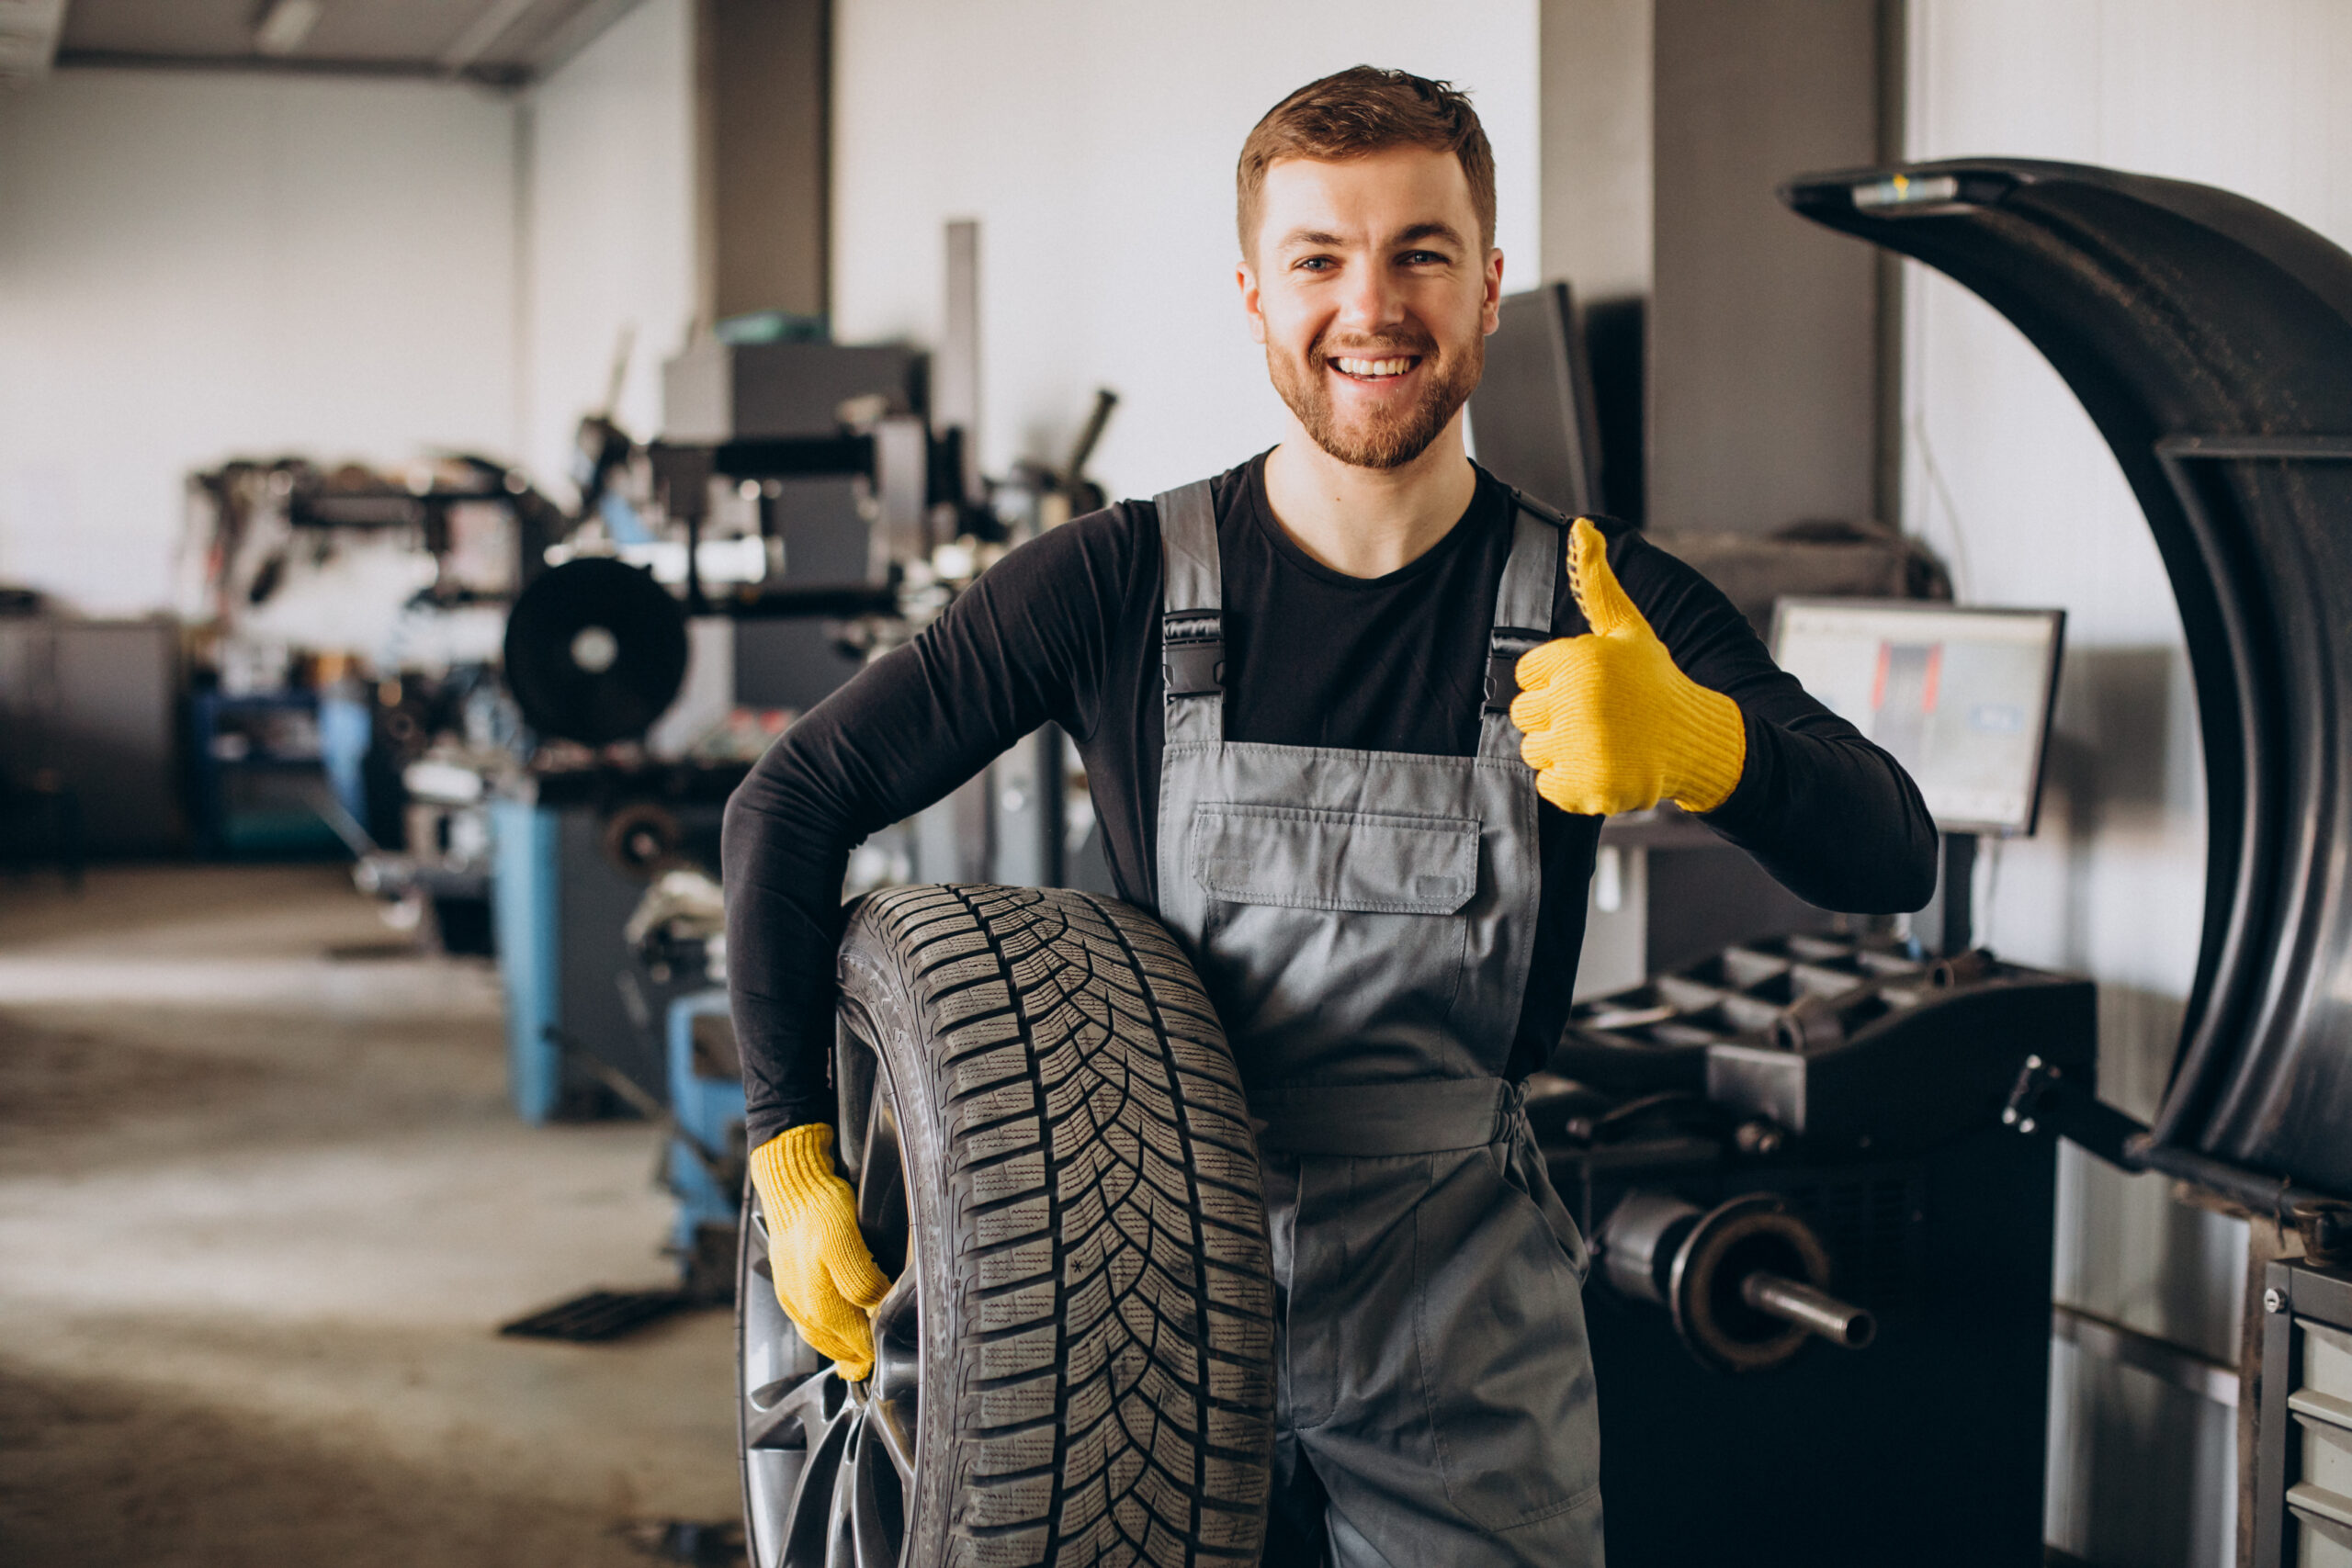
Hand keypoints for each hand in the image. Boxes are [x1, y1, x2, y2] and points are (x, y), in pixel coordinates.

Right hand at [747, 1124, 891, 1378]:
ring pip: (820, 1335)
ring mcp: (793, 1296)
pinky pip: (809, 1319)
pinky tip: (834, 1326)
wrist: (789, 1181)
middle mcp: (803, 1306)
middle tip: (875, 1365)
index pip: (856, 1341)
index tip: (892, 1355)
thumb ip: (860, 1281)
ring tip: (856, 1357)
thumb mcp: (844, 1241)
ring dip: (840, 1347)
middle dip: (857, 1356)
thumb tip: (877, 1310)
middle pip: (836, 1345)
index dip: (875, 1350)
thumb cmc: (817, 1207)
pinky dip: (825, 1330)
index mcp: (818, 1301)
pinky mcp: (788, 1283)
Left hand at [1510, 518, 1746, 815]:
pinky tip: (1603, 766)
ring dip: (1561, 751)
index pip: (1525, 675)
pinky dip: (1570, 783)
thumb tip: (1581, 526)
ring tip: (1601, 741)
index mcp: (1580, 660)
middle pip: (1523, 715)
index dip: (1553, 682)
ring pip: (1532, 751)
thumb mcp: (1627, 629)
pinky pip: (1547, 786)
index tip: (1588, 686)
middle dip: (1554, 717)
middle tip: (1596, 717)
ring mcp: (1583, 746)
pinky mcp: (1587, 785)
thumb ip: (1596, 582)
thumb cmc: (1654, 681)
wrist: (1697, 739)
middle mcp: (1579, 701)